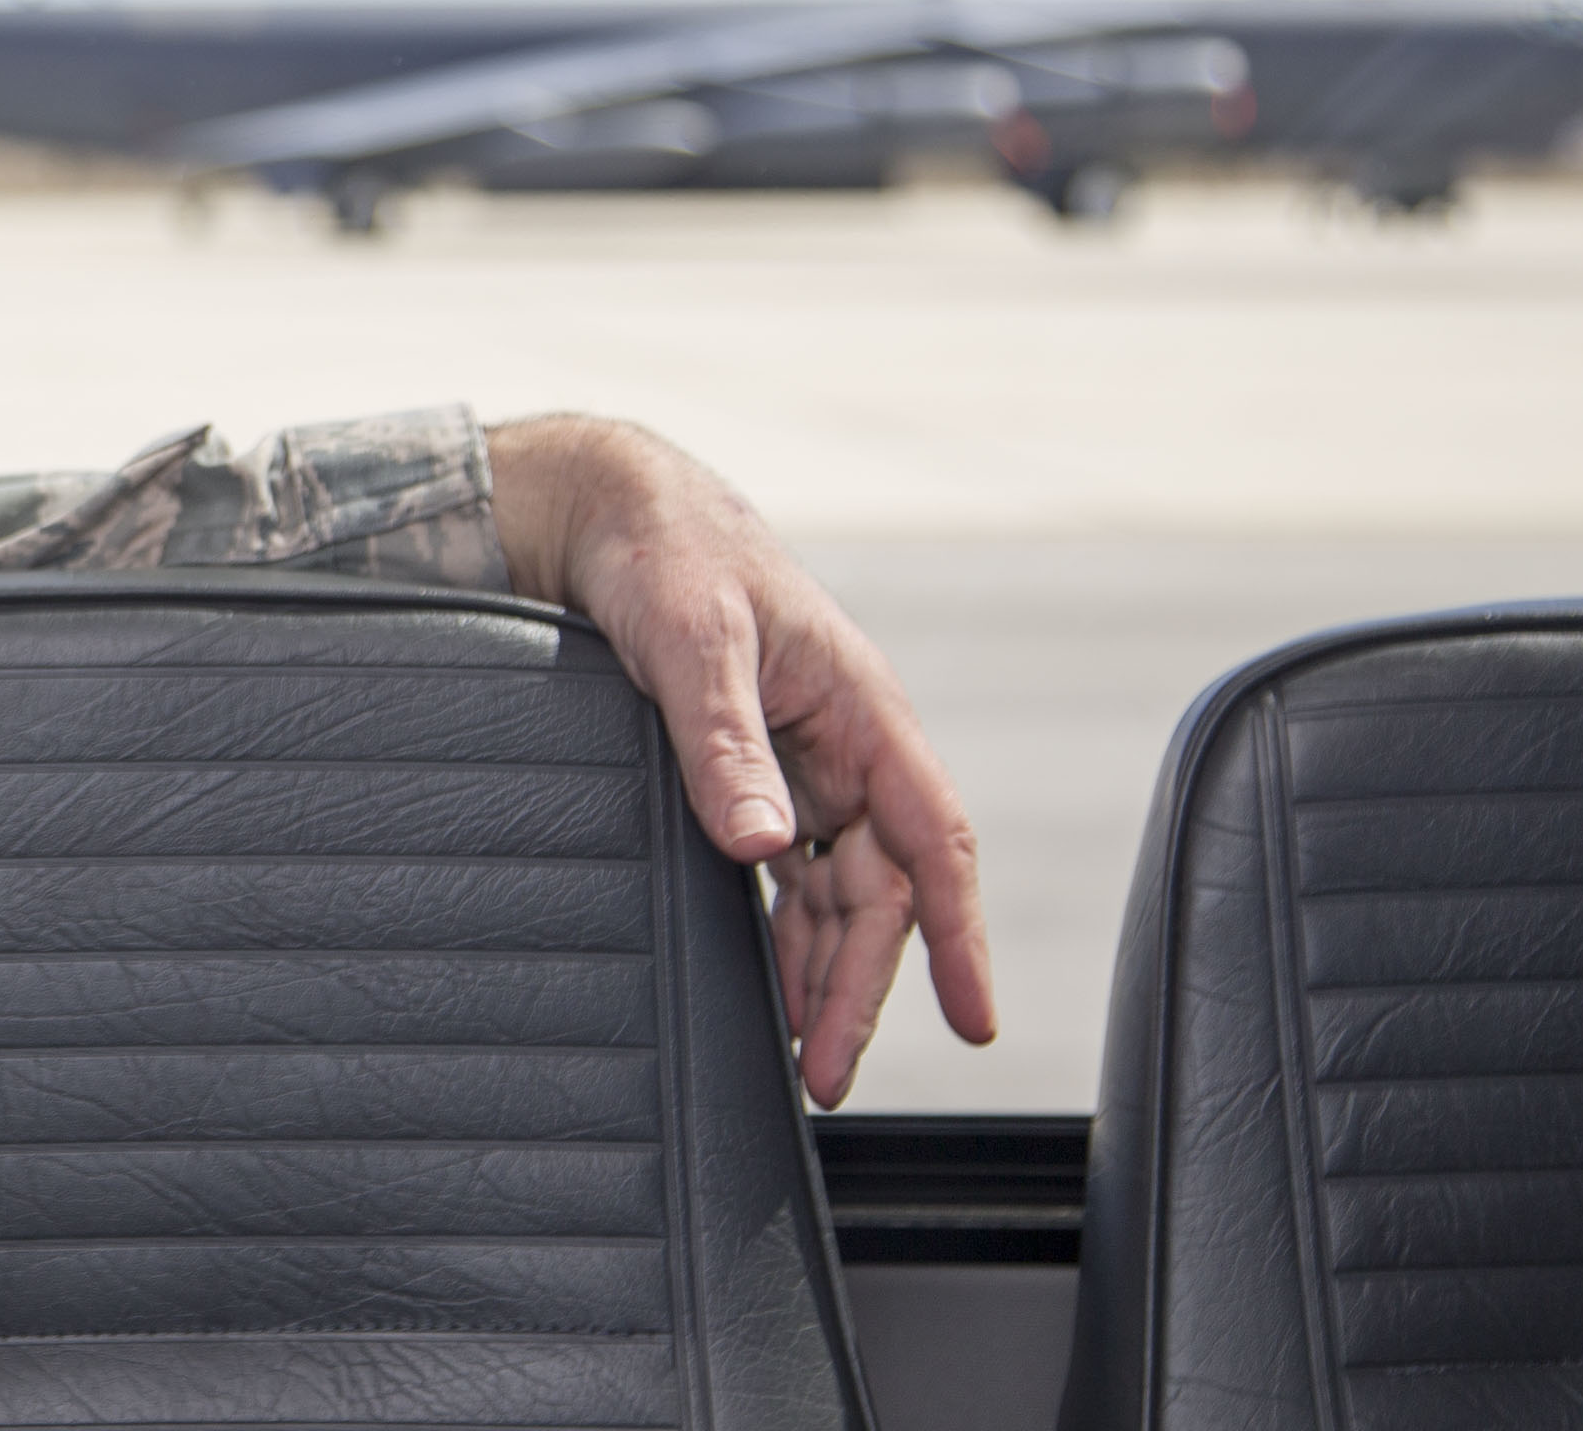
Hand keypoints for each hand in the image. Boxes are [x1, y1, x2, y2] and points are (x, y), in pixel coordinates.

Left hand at [485, 414, 992, 1104]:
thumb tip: (759, 843)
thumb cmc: (668, 555)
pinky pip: (786, 870)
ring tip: (802, 1054)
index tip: (972, 1018)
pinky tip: (768, 982)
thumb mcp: (692, 642)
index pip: (936, 838)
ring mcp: (800, 762)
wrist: (611, 511)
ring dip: (823, 970)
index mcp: (860, 707)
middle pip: (881, 887)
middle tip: (828, 1072)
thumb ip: (725, 743)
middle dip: (863, 984)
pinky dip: (782, 930)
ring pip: (835, 890)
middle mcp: (843, 744)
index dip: (957, 934)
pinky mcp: (752, 771)